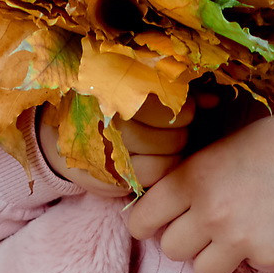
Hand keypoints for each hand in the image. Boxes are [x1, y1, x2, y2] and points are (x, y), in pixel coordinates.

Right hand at [37, 104, 191, 197]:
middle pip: (172, 136)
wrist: (57, 137)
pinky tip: (151, 161)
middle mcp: (109, 123)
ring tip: (162, 145)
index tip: (181, 111)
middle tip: (171, 130)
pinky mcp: (107, 181)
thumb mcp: (135, 90)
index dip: (185, 111)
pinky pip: (150, 182)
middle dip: (179, 134)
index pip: (171, 107)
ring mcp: (108, 155)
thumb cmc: (106, 108)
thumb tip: (216, 101)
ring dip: (171, 155)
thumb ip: (176, 93)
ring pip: (165, 162)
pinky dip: (157, 173)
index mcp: (116, 92)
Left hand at [124, 107, 273, 272]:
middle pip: (171, 250)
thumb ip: (191, 179)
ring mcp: (239, 239)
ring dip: (216, 257)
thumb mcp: (221, 149)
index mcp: (192, 179)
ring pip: (202, 271)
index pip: (140, 221)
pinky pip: (248, 270)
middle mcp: (210, 212)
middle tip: (208, 227)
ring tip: (238, 234)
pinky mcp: (269, 258)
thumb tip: (166, 207)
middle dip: (187, 241)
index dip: (147, 225)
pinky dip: (258, 255)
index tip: (157, 224)